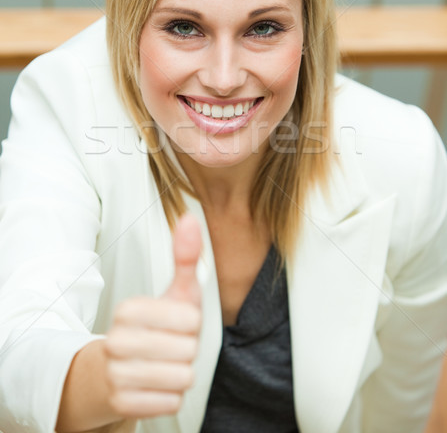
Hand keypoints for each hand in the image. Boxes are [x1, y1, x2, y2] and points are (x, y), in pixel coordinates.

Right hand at [104, 213, 201, 417]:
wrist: (112, 372)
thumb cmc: (153, 327)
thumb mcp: (173, 291)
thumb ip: (185, 257)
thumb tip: (190, 219)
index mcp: (128, 309)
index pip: (190, 320)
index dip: (191, 324)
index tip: (176, 323)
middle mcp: (116, 341)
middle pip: (188, 351)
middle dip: (187, 350)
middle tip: (170, 345)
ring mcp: (116, 374)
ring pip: (181, 378)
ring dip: (180, 373)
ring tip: (164, 364)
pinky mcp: (120, 404)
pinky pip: (172, 402)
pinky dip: (171, 396)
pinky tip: (156, 384)